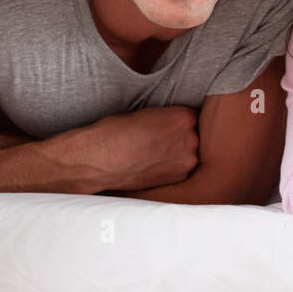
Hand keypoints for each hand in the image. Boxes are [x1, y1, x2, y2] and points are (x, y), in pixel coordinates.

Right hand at [52, 105, 199, 193]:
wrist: (98, 160)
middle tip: (160, 140)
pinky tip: (153, 163)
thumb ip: (168, 118)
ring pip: (189, 152)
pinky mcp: (178, 178)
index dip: (179, 121)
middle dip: (181, 136)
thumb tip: (175, 124)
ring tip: (154, 152)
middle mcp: (191, 139)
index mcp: (183, 118)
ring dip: (178, 152)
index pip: (192, 116)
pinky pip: (181, 168)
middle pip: (195, 134)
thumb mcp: (146, 113)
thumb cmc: (115, 132)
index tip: (168, 125)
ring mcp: (186, 161)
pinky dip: (171, 166)